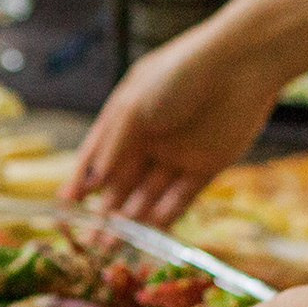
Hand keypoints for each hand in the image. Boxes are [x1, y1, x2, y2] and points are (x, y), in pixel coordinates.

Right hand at [68, 21, 288, 226]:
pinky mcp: (208, 163)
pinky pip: (183, 196)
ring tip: (114, 244)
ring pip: (150, 194)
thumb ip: (112, 148)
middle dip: (105, 212)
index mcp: (127, 117)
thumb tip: (91, 183)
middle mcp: (151, 137)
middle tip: (90, 240)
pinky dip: (167, 213)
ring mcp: (179, 152)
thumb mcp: (134, 108)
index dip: (82, 182)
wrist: (242, 63)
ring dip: (132, 219)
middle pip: (123, 182)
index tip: (65, 208)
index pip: (98, 156)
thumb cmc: (180, 73)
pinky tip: (150, 229)